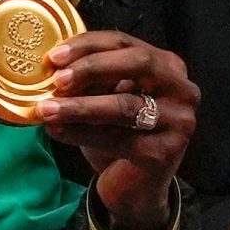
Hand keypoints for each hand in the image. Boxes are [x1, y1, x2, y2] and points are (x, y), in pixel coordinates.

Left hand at [38, 30, 198, 229]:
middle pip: (139, 63)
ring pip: (125, 105)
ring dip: (80, 106)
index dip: (88, 45)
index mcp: (168, 66)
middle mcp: (182, 89)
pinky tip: (56, 131)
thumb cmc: (119, 133)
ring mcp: (179, 121)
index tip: (54, 56)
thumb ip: (91, 77)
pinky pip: (118, 139)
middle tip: (57, 79)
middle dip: (93, 67)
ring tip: (47, 109)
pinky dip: (81, 134)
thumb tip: (52, 64)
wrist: (135, 187)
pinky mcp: (164, 152)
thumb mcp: (107, 96)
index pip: (126, 42)